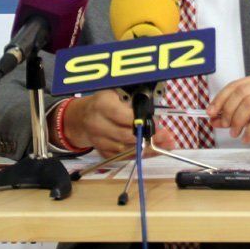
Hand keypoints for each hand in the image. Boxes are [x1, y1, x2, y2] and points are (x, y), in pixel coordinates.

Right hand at [61, 90, 175, 157]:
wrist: (82, 118)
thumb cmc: (104, 102)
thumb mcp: (115, 92)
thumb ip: (131, 97)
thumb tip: (152, 103)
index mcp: (101, 105)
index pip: (122, 116)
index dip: (140, 121)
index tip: (156, 122)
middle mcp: (97, 124)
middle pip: (126, 135)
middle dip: (148, 137)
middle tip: (167, 136)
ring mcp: (99, 141)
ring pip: (127, 149)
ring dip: (148, 148)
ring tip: (166, 145)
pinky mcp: (103, 152)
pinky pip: (124, 156)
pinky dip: (141, 154)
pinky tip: (154, 150)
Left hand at [207, 72, 249, 149]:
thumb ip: (237, 115)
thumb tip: (215, 119)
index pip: (236, 85)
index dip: (220, 98)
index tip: (211, 111)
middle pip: (241, 93)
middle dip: (227, 110)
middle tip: (224, 125)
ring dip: (238, 121)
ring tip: (236, 133)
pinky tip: (248, 137)